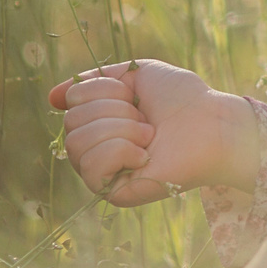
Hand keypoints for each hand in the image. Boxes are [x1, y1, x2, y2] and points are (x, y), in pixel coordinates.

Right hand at [47, 58, 257, 206]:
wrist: (213, 125)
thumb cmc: (182, 98)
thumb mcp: (137, 74)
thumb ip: (96, 80)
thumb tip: (53, 97)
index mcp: (101, 119)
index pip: (72, 100)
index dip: (103, 89)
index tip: (131, 94)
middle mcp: (97, 146)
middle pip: (71, 122)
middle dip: (114, 111)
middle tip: (146, 119)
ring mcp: (104, 171)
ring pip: (77, 142)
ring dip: (120, 130)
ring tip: (149, 135)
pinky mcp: (113, 192)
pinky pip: (92, 167)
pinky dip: (121, 152)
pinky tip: (145, 155)